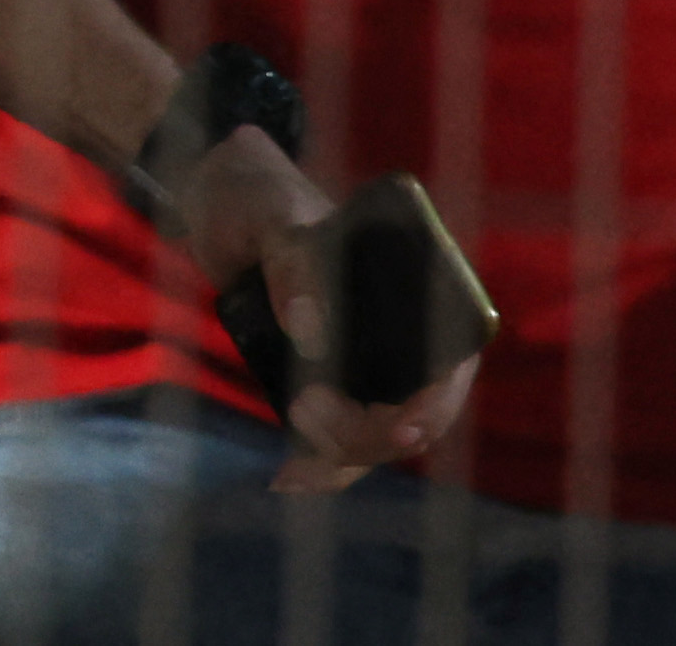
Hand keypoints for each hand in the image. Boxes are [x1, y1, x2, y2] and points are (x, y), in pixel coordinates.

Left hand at [170, 131, 485, 488]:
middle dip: (368, 432)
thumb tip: (307, 328)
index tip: (402, 425)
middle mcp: (403, 334)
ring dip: (340, 452)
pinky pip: (339, 443)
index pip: (452, 360)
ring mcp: (367, 366)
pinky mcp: (329, 386)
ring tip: (292, 422)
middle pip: (414, 416)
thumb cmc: (260, 198)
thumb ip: (290, 261)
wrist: (223, 210)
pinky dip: (318, 468)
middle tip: (305, 409)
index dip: (437, 402)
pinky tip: (286, 477)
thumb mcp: (271, 216)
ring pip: (376, 439)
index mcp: (416, 284)